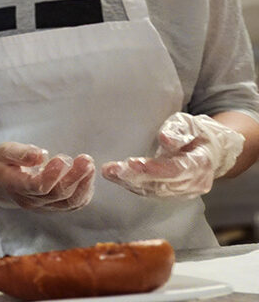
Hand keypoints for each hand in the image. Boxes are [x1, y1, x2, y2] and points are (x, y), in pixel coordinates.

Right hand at [0, 142, 95, 210]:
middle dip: (74, 176)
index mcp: (15, 185)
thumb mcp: (3, 152)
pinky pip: (74, 205)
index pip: (36, 186)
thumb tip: (41, 154)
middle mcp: (30, 201)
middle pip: (57, 193)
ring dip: (83, 185)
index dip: (51, 175)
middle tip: (86, 159)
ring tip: (89, 165)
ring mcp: (43, 207)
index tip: (62, 159)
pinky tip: (88, 177)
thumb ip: (20, 153)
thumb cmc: (2, 164)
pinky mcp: (54, 208)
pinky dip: (84, 192)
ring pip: (69, 202)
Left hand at [101, 112, 243, 197]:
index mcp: (201, 163)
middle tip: (112, 169)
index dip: (155, 168)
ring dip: (130, 182)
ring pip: (155, 191)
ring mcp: (185, 191)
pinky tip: (117, 177)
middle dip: (135, 177)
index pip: (177, 169)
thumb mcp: (190, 124)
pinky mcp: (174, 194)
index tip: (132, 162)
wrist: (210, 150)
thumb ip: (179, 131)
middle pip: (163, 184)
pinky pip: (152, 193)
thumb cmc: (197, 134)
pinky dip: (133, 185)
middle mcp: (195, 182)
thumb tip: (165, 138)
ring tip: (109, 172)